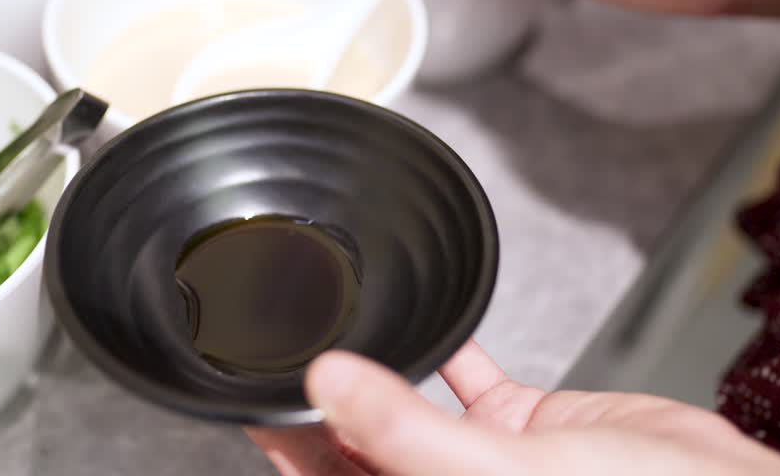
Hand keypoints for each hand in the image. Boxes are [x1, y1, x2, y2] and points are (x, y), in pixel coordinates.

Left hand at [248, 341, 779, 475]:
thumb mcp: (498, 475)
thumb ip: (404, 433)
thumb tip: (323, 386)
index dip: (285, 442)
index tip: (248, 398)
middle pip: (361, 446)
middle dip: (321, 405)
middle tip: (282, 350)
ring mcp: (489, 459)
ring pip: (410, 409)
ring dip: (377, 371)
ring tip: (337, 329)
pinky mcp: (531, 422)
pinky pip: (475, 378)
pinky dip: (451, 347)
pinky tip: (433, 320)